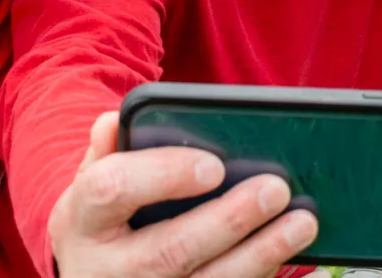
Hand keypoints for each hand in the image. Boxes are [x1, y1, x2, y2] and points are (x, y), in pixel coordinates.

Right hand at [50, 112, 318, 277]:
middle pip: (171, 248)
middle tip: (276, 188)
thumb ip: (106, 150)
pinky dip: (255, 276)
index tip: (214, 165)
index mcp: (80, 219)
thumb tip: (113, 120)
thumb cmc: (99, 221)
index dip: (164, 175)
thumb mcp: (90, 182)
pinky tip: (283, 253)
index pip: (114, 189)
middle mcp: (107, 270)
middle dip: (230, 219)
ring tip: (301, 222)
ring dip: (260, 254)